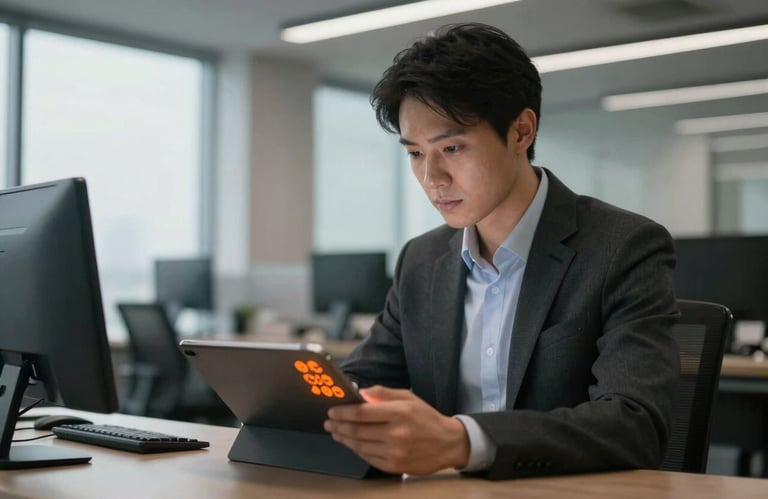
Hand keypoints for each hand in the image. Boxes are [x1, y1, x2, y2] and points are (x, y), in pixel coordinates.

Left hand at [324, 385, 469, 474]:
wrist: (448, 443)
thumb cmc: (426, 418)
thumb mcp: (408, 397)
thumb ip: (383, 393)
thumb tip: (360, 392)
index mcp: (399, 412)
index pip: (362, 412)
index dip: (343, 412)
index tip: (332, 411)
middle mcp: (397, 433)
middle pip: (357, 430)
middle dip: (339, 426)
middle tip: (329, 422)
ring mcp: (395, 452)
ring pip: (360, 446)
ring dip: (344, 439)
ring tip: (336, 433)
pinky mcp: (394, 466)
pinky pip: (368, 458)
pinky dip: (357, 450)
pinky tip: (352, 444)